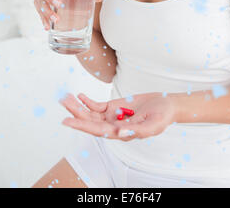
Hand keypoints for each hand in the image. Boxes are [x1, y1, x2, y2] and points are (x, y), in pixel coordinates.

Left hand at [59, 92, 176, 140]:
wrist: (166, 105)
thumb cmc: (162, 117)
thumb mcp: (153, 125)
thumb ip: (136, 131)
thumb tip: (119, 133)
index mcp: (120, 133)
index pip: (96, 130)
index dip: (81, 125)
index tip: (67, 121)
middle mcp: (112, 126)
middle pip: (89, 121)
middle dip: (75, 112)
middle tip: (63, 103)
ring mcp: (112, 116)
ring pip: (90, 113)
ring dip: (78, 106)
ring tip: (66, 98)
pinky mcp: (114, 106)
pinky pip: (97, 106)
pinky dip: (87, 101)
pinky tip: (80, 95)